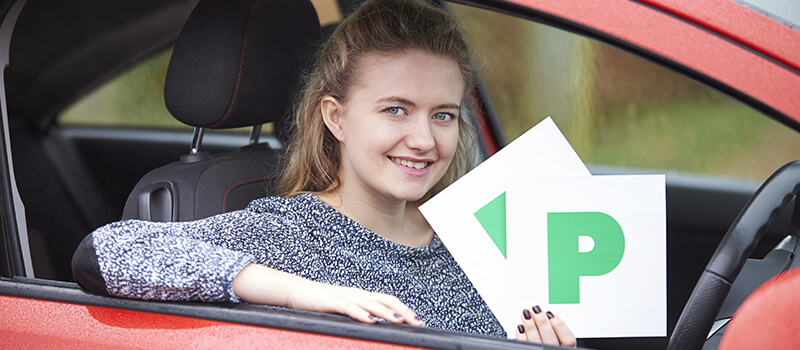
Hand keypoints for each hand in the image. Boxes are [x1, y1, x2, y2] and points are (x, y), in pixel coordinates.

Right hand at [232, 263, 424, 325]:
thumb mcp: (343, 309)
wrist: (296, 291)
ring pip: (372, 303)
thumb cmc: (319, 303)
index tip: (418, 320)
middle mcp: (357, 294)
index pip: (388, 300)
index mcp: (361, 296)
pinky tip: (371, 321)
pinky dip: (362, 314)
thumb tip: (374, 325)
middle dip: (404, 311)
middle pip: (386, 300)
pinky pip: (350, 307)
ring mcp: (346, 297)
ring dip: (388, 313)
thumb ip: (358, 314)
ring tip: (401, 321)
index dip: (404, 308)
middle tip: (418, 323)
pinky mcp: (333, 302)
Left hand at [516, 305, 575, 346]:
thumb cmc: (549, 342)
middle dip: (543, 322)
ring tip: (526, 314)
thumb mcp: (559, 338)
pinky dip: (522, 336)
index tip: (550, 314)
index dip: (560, 326)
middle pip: (551, 340)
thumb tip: (547, 314)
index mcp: (565, 349)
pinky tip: (520, 327)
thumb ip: (557, 329)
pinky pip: (525, 345)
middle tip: (536, 310)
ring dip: (531, 326)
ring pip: (537, 342)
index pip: (568, 340)